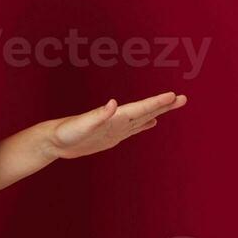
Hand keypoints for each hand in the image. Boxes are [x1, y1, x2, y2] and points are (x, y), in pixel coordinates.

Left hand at [47, 91, 187, 160]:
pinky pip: (133, 130)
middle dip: (164, 105)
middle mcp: (117, 120)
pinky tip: (151, 122)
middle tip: (183, 98)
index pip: (141, 108)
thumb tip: (112, 103)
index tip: (174, 96)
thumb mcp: (81, 125)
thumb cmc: (65, 132)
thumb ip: (98, 115)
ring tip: (173, 105)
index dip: (158, 103)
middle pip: (146, 110)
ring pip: (143, 118)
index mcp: (114, 116)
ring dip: (158, 112)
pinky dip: (144, 125)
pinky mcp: (112, 137)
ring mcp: (116, 128)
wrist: (54, 141)